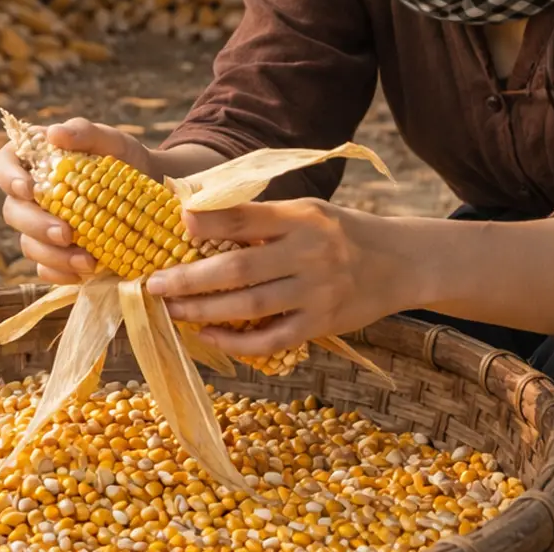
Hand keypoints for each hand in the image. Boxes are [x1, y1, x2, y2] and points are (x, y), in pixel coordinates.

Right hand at [0, 117, 158, 284]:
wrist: (152, 193)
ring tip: (87, 261)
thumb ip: (83, 132)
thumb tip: (53, 133)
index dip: (8, 178)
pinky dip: (62, 274)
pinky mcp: (56, 255)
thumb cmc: (123, 159)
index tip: (29, 189)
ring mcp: (40, 228)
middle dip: (36, 225)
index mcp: (33, 162)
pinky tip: (85, 273)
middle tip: (64, 234)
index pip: (2, 166)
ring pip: (28, 245)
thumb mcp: (110, 140)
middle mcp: (30, 197)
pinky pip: (45, 270)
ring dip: (53, 256)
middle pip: (13, 212)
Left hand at [144, 198, 406, 358]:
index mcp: (301, 217)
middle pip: (239, 269)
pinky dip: (237, 342)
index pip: (247, 217)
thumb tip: (197, 219)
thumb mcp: (308, 212)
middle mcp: (309, 253)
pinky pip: (272, 339)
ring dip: (204, 312)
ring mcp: (316, 292)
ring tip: (171, 310)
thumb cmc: (340, 233)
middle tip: (154, 284)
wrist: (399, 262)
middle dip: (191, 279)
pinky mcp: (322, 323)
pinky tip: (207, 336)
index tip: (178, 225)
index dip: (210, 221)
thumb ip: (262, 218)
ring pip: (250, 307)